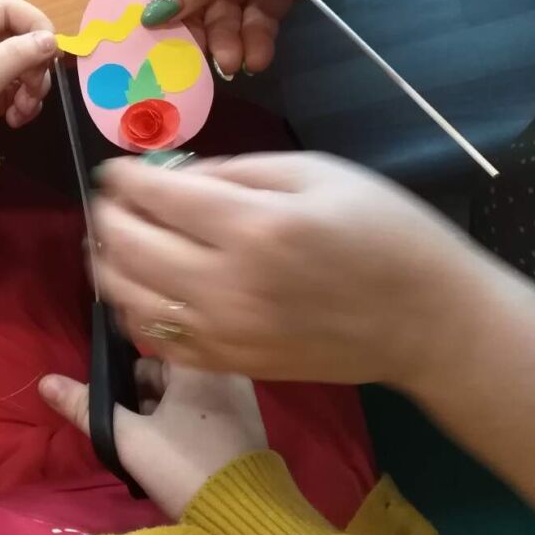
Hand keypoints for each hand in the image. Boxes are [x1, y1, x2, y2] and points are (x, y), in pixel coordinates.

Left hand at [0, 0, 55, 160]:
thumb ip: (13, 58)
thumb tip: (52, 39)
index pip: (7, 7)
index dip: (35, 23)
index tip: (52, 52)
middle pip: (21, 34)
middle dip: (34, 64)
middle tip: (33, 90)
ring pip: (26, 61)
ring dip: (33, 86)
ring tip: (22, 110)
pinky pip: (22, 83)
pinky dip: (27, 100)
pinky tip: (16, 119)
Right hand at [40, 362, 267, 519]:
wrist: (242, 518)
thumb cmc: (183, 466)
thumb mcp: (128, 438)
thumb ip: (86, 408)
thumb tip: (45, 382)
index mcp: (198, 363)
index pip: (149, 344)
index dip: (121, 366)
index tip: (108, 393)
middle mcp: (224, 371)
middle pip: (164, 371)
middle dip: (137, 395)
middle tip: (123, 427)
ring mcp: (239, 398)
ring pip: (181, 393)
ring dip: (157, 411)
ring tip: (142, 443)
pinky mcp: (245, 423)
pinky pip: (200, 409)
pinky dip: (180, 421)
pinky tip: (167, 449)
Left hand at [89, 152, 494, 388]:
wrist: (427, 321)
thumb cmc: (382, 232)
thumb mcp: (316, 173)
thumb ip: (234, 171)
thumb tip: (172, 177)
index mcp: (254, 227)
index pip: (155, 197)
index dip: (123, 179)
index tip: (116, 171)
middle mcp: (228, 284)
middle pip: (126, 246)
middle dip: (107, 216)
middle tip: (113, 202)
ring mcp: (224, 332)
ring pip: (127, 297)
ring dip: (107, 263)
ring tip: (113, 241)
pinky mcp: (228, 363)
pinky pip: (154, 337)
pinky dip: (132, 308)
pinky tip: (140, 286)